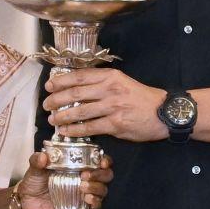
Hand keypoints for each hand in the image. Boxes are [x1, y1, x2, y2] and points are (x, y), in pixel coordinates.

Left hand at [16, 151, 112, 208]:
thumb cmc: (34, 182)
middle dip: (100, 174)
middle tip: (86, 175)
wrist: (28, 203)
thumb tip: (43, 156)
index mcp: (77, 165)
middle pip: (106, 174)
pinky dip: (95, 202)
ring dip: (96, 187)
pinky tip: (86, 199)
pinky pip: (96, 206)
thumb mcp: (34, 169)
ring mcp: (84, 193)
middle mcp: (84, 178)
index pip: (98, 159)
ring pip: (103, 189)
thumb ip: (37, 161)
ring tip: (82, 186)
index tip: (102, 161)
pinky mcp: (82, 208)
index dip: (104, 159)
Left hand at [44, 69, 167, 141]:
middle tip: (46, 105)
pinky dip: (75, 131)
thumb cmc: (141, 97)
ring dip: (62, 116)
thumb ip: (102, 83)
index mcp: (110, 76)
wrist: (164, 112)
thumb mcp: (122, 82)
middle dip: (56, 99)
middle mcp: (109, 89)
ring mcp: (112, 107)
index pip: (79, 76)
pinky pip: (90, 128)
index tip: (49, 86)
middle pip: (75, 93)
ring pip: (80, 111)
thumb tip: (77, 88)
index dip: (61, 81)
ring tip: (53, 120)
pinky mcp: (115, 124)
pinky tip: (66, 132)